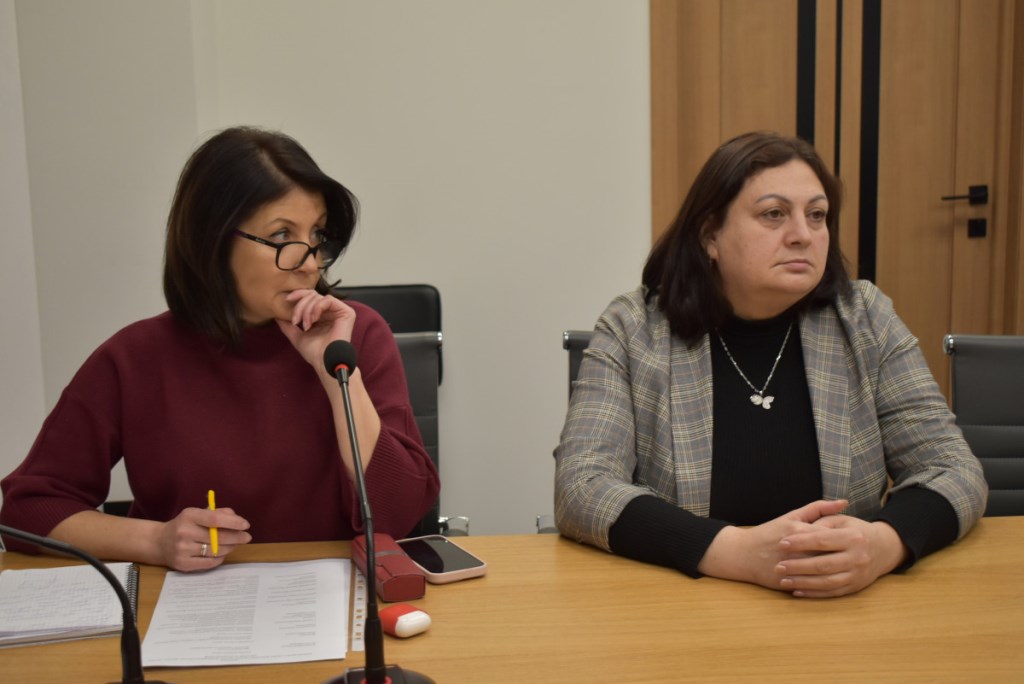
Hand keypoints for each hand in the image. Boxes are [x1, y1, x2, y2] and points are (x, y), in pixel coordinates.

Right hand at [156, 507, 251, 571]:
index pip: (215, 519)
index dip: (234, 522)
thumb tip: (237, 519)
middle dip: (237, 537)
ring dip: (230, 548)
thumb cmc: (183, 525)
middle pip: (218, 537)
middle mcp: (184, 532)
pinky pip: (209, 563)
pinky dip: (220, 558)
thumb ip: (217, 513)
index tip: (246, 525)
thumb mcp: (197, 514)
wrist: (158, 543)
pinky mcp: (183, 564)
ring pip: (216, 550)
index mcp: (189, 516)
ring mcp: (183, 550)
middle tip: (246, 537)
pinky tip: (222, 553)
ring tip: (235, 544)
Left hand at [275, 289, 356, 374]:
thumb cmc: (314, 352)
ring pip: (318, 297)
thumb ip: (287, 325)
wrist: (324, 361)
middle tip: (295, 321)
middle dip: (300, 306)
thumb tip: (276, 315)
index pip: (310, 297)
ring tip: (306, 325)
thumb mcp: (296, 336)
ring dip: (307, 310)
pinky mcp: (347, 312)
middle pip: (312, 295)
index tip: (287, 300)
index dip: (298, 295)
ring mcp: (339, 311)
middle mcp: (331, 312)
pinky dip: (317, 307)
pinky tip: (314, 319)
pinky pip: (328, 300)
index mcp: (322, 315)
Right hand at [699, 499, 847, 588]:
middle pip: (830, 555)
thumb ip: (818, 508)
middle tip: (858, 556)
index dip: (845, 539)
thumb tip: (844, 502)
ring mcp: (791, 567)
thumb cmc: (768, 533)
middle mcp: (795, 550)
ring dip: (837, 572)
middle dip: (845, 557)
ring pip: (823, 573)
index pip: (830, 536)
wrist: (742, 554)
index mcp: (797, 531)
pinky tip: (833, 582)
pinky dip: (824, 585)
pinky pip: (812, 586)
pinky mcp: (787, 582)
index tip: (856, 540)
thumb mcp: (791, 516)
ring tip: (848, 570)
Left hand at [774, 516, 908, 597]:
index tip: (782, 543)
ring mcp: (857, 575)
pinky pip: (832, 592)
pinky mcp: (855, 587)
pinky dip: (814, 593)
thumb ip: (821, 522)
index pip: (822, 540)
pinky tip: (797, 591)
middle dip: (798, 566)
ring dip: (803, 582)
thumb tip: (800, 530)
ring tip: (783, 580)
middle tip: (778, 566)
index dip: (801, 542)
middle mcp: (857, 558)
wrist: (884, 548)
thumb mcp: (841, 521)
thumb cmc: (855, 530)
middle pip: (823, 564)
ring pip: (826, 582)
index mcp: (853, 537)